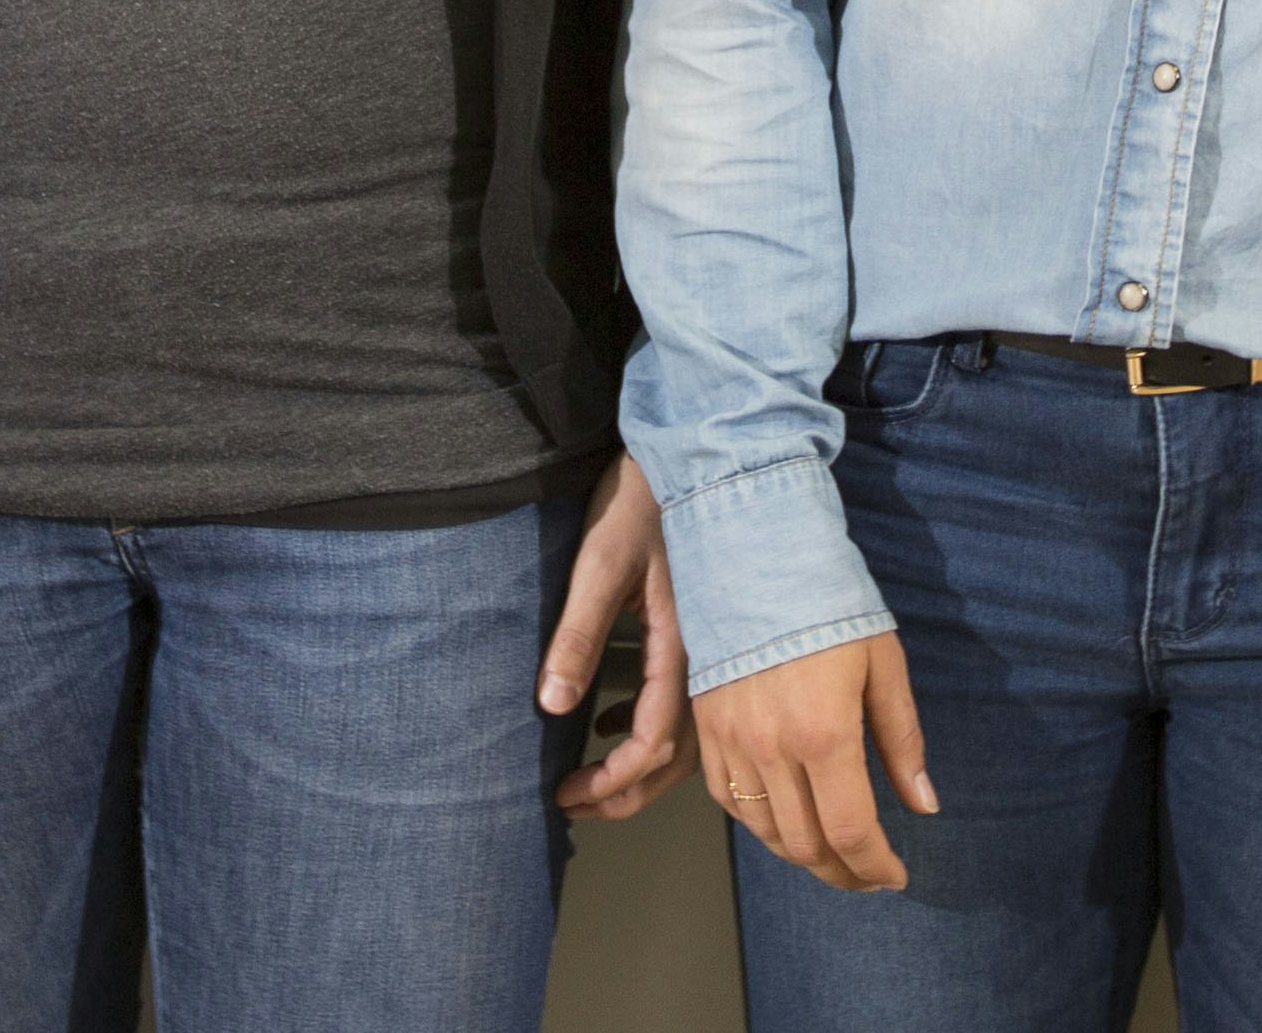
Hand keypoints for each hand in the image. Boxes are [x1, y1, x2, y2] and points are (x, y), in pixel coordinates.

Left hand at [544, 455, 688, 820]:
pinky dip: (649, 728)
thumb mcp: (600, 564)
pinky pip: (685, 705)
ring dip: (640, 769)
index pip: (654, 742)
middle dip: (625, 792)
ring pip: (687, 737)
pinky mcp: (703, 635)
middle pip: (677, 756)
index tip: (567, 795)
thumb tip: (551, 705)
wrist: (691, 454)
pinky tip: (612, 721)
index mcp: (684, 646)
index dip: (612, 781)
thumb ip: (578, 636)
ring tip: (591, 780)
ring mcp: (711, 649)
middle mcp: (707, 659)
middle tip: (574, 806)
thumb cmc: (639, 499)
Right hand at [690, 630, 932, 890]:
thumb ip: (902, 741)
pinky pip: (729, 802)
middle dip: (843, 872)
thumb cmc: (829, 604)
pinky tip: (785, 821)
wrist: (754, 555)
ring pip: (766, 832)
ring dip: (803, 856)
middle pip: (806, 845)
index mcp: (825, 734)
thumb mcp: (883, 665)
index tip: (895, 876)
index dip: (875, 867)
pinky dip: (760, 825)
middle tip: (868, 874)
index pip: (850, 832)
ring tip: (832, 855)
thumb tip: (924, 805)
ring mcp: (733, 743)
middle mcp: (774, 749)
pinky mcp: (707, 731)